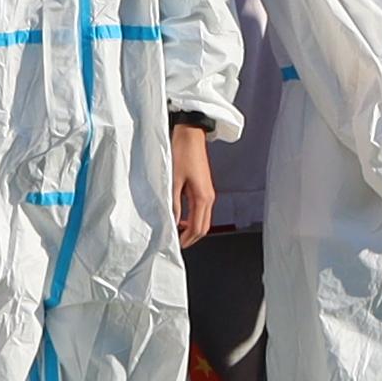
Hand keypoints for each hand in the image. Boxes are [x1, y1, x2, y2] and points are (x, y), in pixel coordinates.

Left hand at [172, 120, 215, 247]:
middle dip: (191, 238)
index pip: (197, 228)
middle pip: (204, 227)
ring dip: (192, 228)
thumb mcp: (173, 181)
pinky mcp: (205, 187)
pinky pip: (201, 209)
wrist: (190, 134)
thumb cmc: (181, 153)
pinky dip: (193, 218)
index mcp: (203, 197)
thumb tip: (171, 222)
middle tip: (176, 243)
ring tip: (176, 232)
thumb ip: (173, 204)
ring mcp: (209, 192)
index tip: (175, 246)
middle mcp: (209, 197)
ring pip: (203, 219)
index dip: (186, 240)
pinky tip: (181, 217)